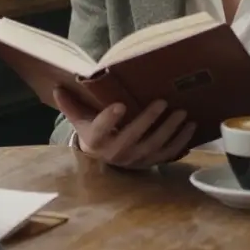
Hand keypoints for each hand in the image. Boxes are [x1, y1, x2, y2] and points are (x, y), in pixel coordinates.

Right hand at [53, 87, 195, 168]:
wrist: (103, 157)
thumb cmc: (93, 131)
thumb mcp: (79, 119)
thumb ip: (70, 104)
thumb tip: (58, 87)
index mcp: (96, 141)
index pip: (101, 130)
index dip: (110, 119)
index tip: (119, 105)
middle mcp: (116, 153)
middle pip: (133, 138)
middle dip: (149, 121)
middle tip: (162, 102)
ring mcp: (136, 160)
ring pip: (155, 147)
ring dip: (170, 131)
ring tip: (182, 113)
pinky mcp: (151, 162)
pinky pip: (168, 154)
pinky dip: (182, 142)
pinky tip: (192, 128)